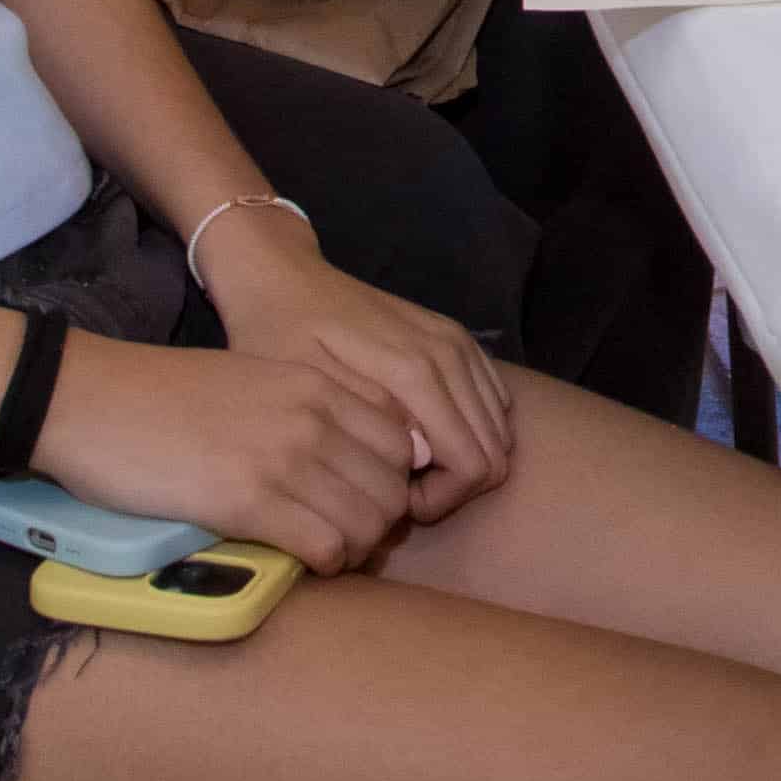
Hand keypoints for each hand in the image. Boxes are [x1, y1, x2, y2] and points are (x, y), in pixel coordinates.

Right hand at [30, 326, 438, 576]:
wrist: (90, 399)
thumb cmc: (162, 396)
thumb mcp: (253, 380)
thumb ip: (304, 410)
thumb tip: (340, 462)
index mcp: (316, 384)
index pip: (400, 443)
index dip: (390, 482)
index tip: (360, 501)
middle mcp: (313, 417)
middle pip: (391, 489)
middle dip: (377, 524)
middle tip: (345, 539)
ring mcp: (284, 457)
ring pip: (367, 524)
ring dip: (352, 550)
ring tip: (323, 555)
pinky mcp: (249, 501)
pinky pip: (325, 546)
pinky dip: (323, 564)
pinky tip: (300, 563)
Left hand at [203, 216, 520, 525]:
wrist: (284, 278)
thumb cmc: (280, 337)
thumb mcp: (303, 387)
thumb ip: (365, 419)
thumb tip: (419, 456)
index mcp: (416, 371)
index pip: (472, 464)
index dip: (439, 500)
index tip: (393, 502)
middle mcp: (451, 354)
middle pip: (495, 454)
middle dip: (453, 486)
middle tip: (398, 490)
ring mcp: (458, 342)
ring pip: (499, 431)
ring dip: (462, 460)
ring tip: (406, 467)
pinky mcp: (457, 338)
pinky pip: (494, 401)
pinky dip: (471, 431)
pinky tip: (424, 437)